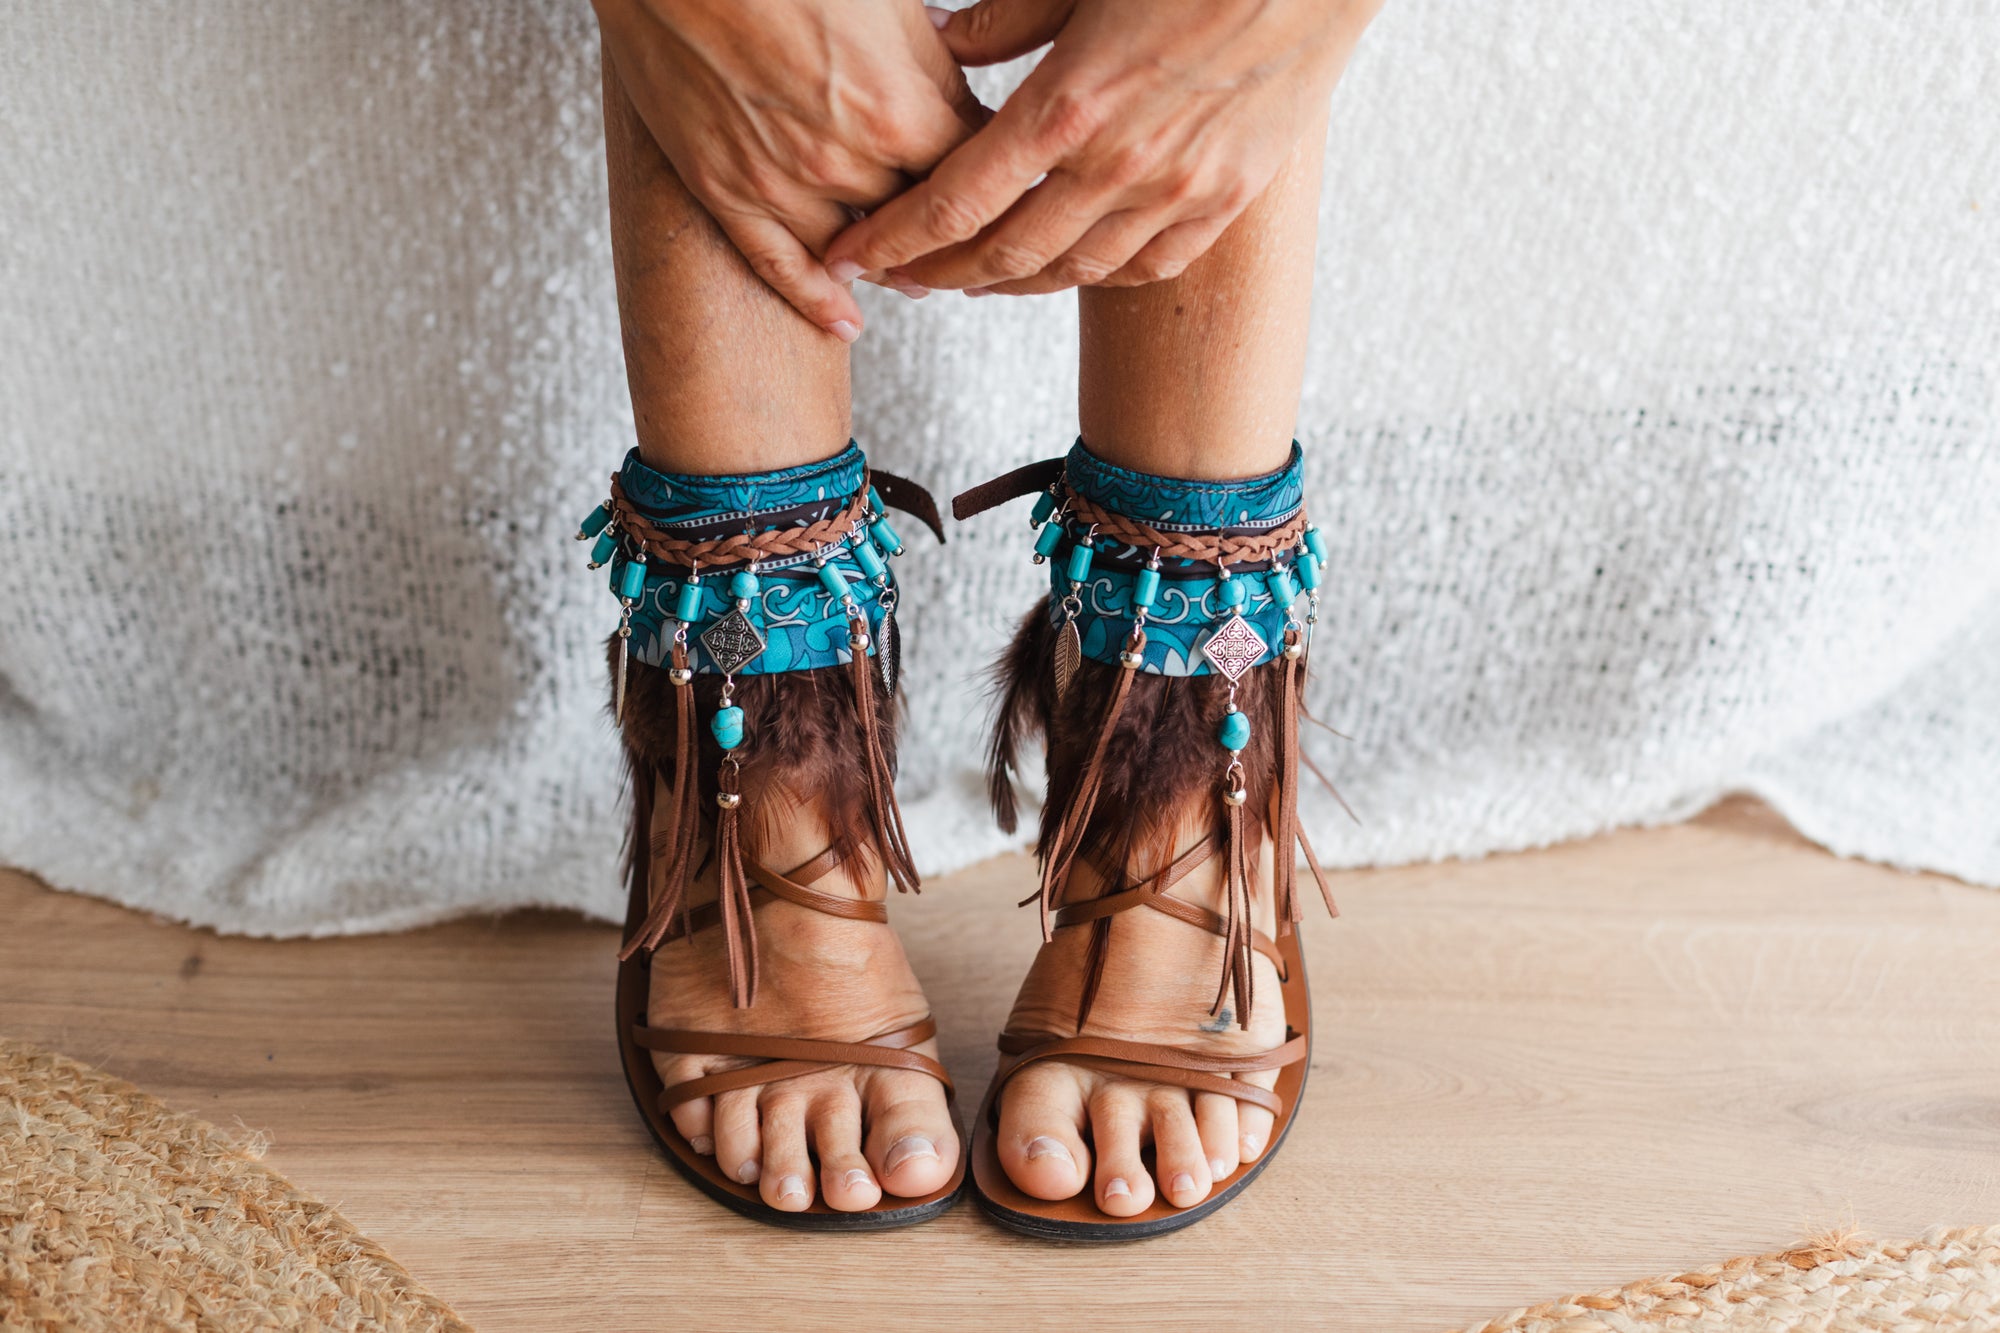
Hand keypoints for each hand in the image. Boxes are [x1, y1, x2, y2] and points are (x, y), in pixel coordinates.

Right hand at [594, 0, 987, 337]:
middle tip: (973, 238)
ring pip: (859, 254)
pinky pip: (778, 267)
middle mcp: (844, 161)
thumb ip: (929, 56)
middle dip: (951, 229)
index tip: (1006, 178)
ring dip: (895, 267)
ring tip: (921, 278)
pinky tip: (846, 324)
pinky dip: (817, 301)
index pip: (973, 170)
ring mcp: (781, 184)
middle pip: (922, 223)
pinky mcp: (724, 191)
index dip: (996, 173)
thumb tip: (958, 79)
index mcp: (897, 108)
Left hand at [822, 0, 1379, 295]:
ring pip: (1070, 272)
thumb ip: (1006, 19)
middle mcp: (1120, 168)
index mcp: (1070, 106)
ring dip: (1009, 283)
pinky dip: (1092, 276)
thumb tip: (944, 44)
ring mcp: (1178, 195)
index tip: (852, 257)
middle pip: (1003, 256)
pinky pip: (1144, 267)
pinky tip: (1067, 266)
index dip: (895, 239)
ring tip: (972, 277)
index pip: (955, 201)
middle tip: (903, 278)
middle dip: (939, 274)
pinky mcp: (1226, 203)